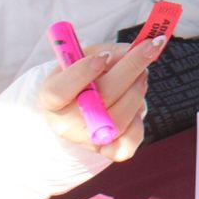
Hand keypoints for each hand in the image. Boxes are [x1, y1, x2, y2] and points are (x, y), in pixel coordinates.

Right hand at [39, 37, 163, 161]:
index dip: (81, 73)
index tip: (103, 56)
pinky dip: (138, 119)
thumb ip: (107, 52)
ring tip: (142, 73)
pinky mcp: (106, 151)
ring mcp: (86, 140)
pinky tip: (137, 102)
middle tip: (148, 47)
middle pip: (101, 98)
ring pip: (119, 117)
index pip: (59, 91)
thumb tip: (133, 51)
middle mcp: (65, 124)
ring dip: (137, 89)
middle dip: (130, 68)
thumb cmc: (85, 78)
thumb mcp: (86, 58)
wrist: (82, 110)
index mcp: (50, 100)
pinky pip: (128, 142)